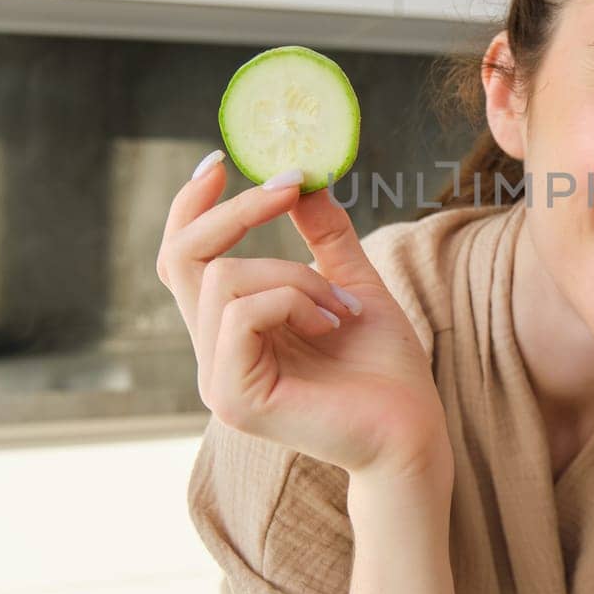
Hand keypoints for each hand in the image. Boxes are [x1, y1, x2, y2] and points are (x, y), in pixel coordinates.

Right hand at [157, 156, 447, 482]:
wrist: (412, 432)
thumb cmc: (385, 367)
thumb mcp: (354, 282)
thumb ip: (324, 235)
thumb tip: (302, 178)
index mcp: (231, 330)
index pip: (181, 260)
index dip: (190, 208)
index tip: (220, 162)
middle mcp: (212, 355)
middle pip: (182, 257)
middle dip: (238, 212)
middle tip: (289, 190)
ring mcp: (218, 380)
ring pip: (223, 279)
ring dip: (293, 273)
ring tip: (338, 306)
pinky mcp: (235, 400)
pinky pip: (243, 314)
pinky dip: (293, 301)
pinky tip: (331, 324)